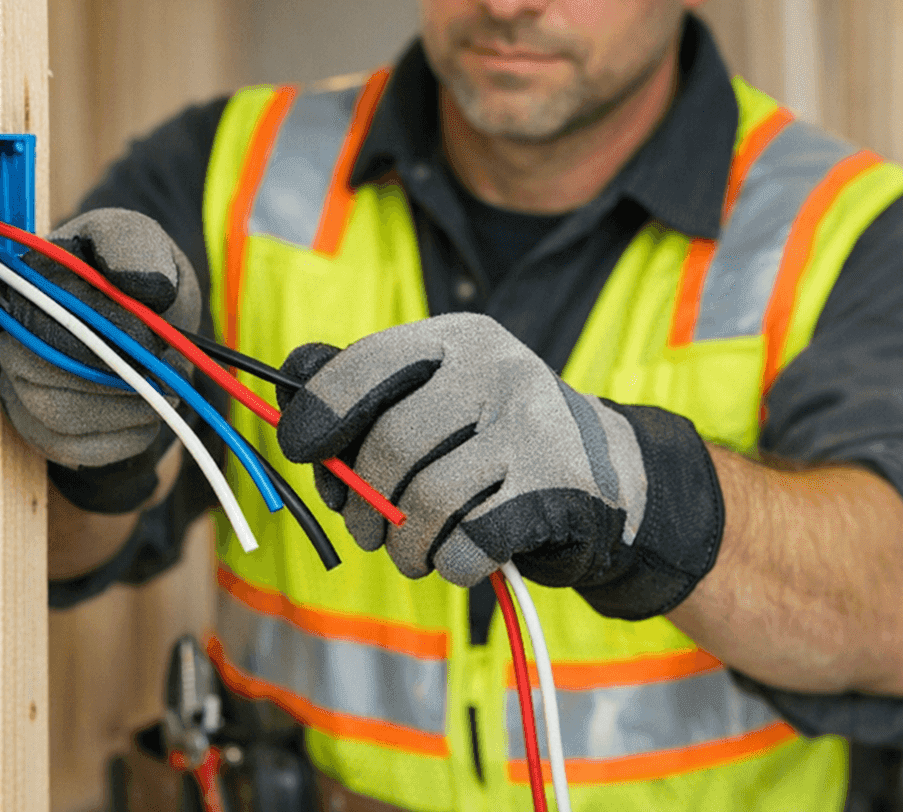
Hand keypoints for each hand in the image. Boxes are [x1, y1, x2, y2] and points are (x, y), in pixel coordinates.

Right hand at [0, 208, 200, 469]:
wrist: (154, 323)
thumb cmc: (140, 277)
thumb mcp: (142, 239)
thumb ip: (132, 246)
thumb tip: (133, 284)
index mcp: (24, 287)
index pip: (37, 322)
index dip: (98, 336)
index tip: (151, 338)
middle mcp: (10, 340)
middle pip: (43, 377)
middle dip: (118, 377)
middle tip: (167, 364)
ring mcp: (22, 391)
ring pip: (62, 418)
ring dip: (128, 406)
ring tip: (165, 384)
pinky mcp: (45, 432)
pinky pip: (78, 450)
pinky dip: (126, 434)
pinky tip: (148, 409)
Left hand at [275, 313, 724, 619]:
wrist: (612, 477)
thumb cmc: (497, 442)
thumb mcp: (443, 397)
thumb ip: (370, 397)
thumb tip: (290, 398)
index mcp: (459, 338)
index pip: (365, 365)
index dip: (318, 414)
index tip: (303, 452)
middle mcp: (499, 369)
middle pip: (390, 444)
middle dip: (364, 501)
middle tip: (368, 531)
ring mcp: (534, 426)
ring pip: (427, 501)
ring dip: (405, 546)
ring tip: (413, 554)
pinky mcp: (558, 488)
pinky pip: (469, 542)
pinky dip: (451, 564)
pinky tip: (459, 558)